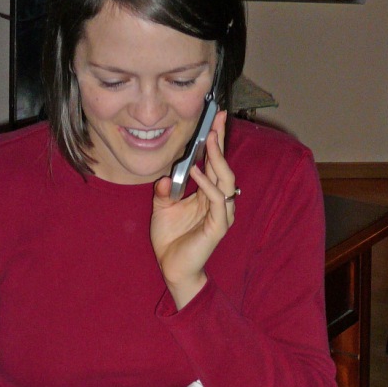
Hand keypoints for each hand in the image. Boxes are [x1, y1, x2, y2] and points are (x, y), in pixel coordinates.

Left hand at [150, 110, 237, 308]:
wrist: (172, 268)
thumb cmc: (170, 240)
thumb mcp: (161, 208)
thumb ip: (164, 190)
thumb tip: (165, 178)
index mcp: (207, 194)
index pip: (216, 163)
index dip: (217, 141)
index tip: (216, 118)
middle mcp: (218, 202)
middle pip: (225, 167)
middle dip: (221, 143)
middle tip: (216, 121)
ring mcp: (221, 214)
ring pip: (225, 180)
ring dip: (217, 159)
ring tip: (209, 140)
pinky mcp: (218, 226)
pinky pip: (216, 200)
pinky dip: (208, 185)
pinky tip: (198, 172)